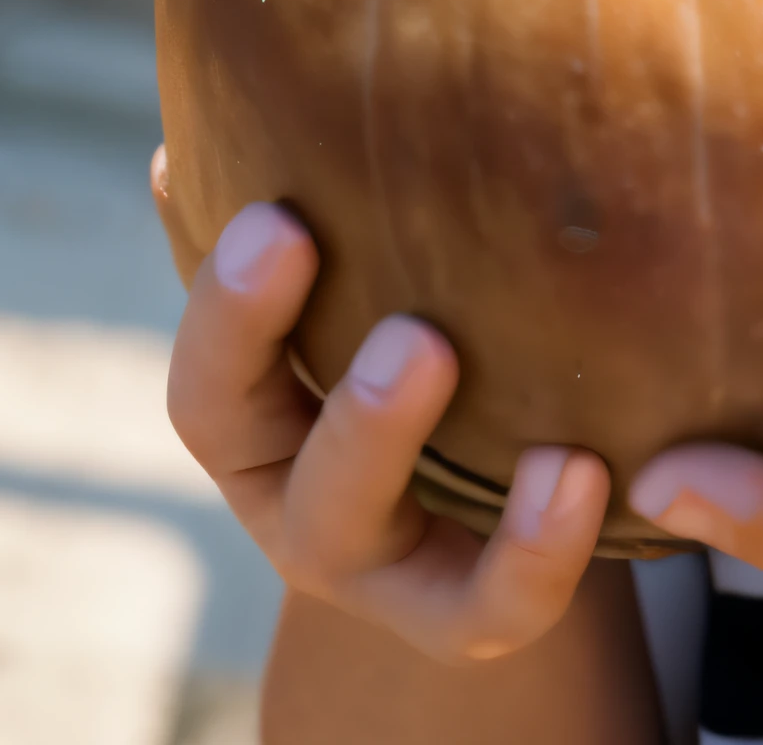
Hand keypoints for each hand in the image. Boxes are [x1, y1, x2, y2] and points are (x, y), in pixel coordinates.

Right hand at [156, 156, 607, 663]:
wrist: (478, 493)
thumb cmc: (402, 342)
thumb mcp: (341, 293)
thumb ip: (279, 226)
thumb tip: (184, 145)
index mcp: (257, 426)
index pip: (212, 386)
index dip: (231, 313)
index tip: (276, 218)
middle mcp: (301, 505)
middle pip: (295, 475)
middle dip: (346, 405)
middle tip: (412, 330)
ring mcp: (381, 571)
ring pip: (368, 540)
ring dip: (404, 456)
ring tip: (461, 369)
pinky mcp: (465, 617)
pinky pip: (494, 606)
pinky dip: (535, 547)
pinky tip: (579, 469)